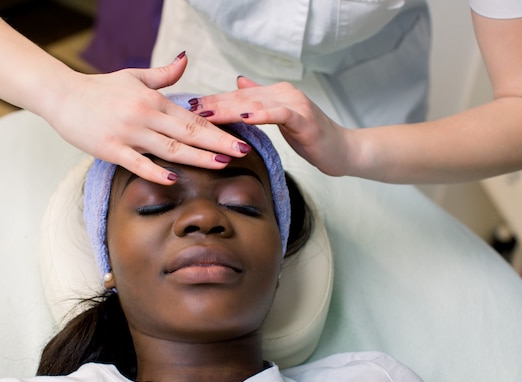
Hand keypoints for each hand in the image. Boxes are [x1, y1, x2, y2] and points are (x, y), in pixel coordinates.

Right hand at [41, 53, 251, 184]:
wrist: (62, 94)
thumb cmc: (100, 88)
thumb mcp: (134, 76)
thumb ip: (163, 74)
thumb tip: (186, 59)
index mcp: (153, 100)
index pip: (193, 118)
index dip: (218, 129)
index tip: (240, 138)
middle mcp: (145, 116)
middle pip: (189, 133)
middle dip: (218, 143)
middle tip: (243, 152)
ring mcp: (128, 133)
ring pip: (170, 149)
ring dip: (197, 158)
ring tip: (221, 164)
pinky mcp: (111, 149)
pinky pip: (137, 163)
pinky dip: (155, 172)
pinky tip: (173, 179)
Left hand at [189, 77, 352, 176]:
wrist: (343, 150)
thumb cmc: (310, 137)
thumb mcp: (280, 117)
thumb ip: (261, 99)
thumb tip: (239, 81)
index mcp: (274, 94)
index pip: (237, 96)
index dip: (213, 100)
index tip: (188, 105)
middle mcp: (283, 93)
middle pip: (242, 97)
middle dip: (214, 103)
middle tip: (188, 108)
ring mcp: (295, 104)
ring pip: (255, 104)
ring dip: (230, 108)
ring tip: (207, 113)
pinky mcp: (304, 119)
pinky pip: (279, 114)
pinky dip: (261, 115)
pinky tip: (244, 116)